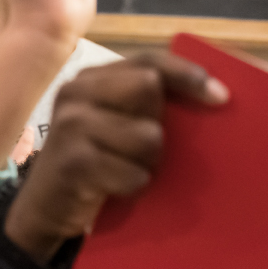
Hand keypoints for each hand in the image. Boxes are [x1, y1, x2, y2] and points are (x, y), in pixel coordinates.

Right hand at [4, 51, 228, 263]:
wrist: (46, 207)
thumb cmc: (94, 163)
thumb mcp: (114, 124)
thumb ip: (145, 104)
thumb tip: (214, 95)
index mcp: (92, 78)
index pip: (148, 61)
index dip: (186, 74)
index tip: (222, 96)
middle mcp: (76, 92)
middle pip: (149, 89)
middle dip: (157, 123)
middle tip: (141, 148)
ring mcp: (71, 124)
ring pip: (148, 135)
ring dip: (148, 161)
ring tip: (125, 169)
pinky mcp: (74, 161)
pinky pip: (134, 173)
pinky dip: (133, 185)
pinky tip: (113, 188)